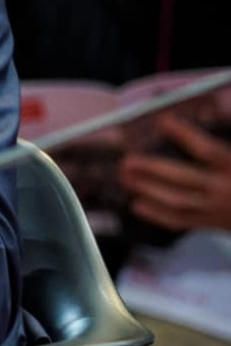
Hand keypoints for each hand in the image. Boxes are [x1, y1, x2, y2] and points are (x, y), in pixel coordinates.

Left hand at [118, 113, 230, 232]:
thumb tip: (183, 120)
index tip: (163, 121)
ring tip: (125, 178)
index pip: (208, 150)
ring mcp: (217, 210)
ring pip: (178, 203)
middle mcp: (225, 189)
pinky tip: (137, 205)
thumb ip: (216, 147)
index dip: (184, 134)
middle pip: (184, 179)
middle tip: (128, 160)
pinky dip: (156, 215)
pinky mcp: (211, 225)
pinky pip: (181, 222)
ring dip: (148, 190)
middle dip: (152, 168)